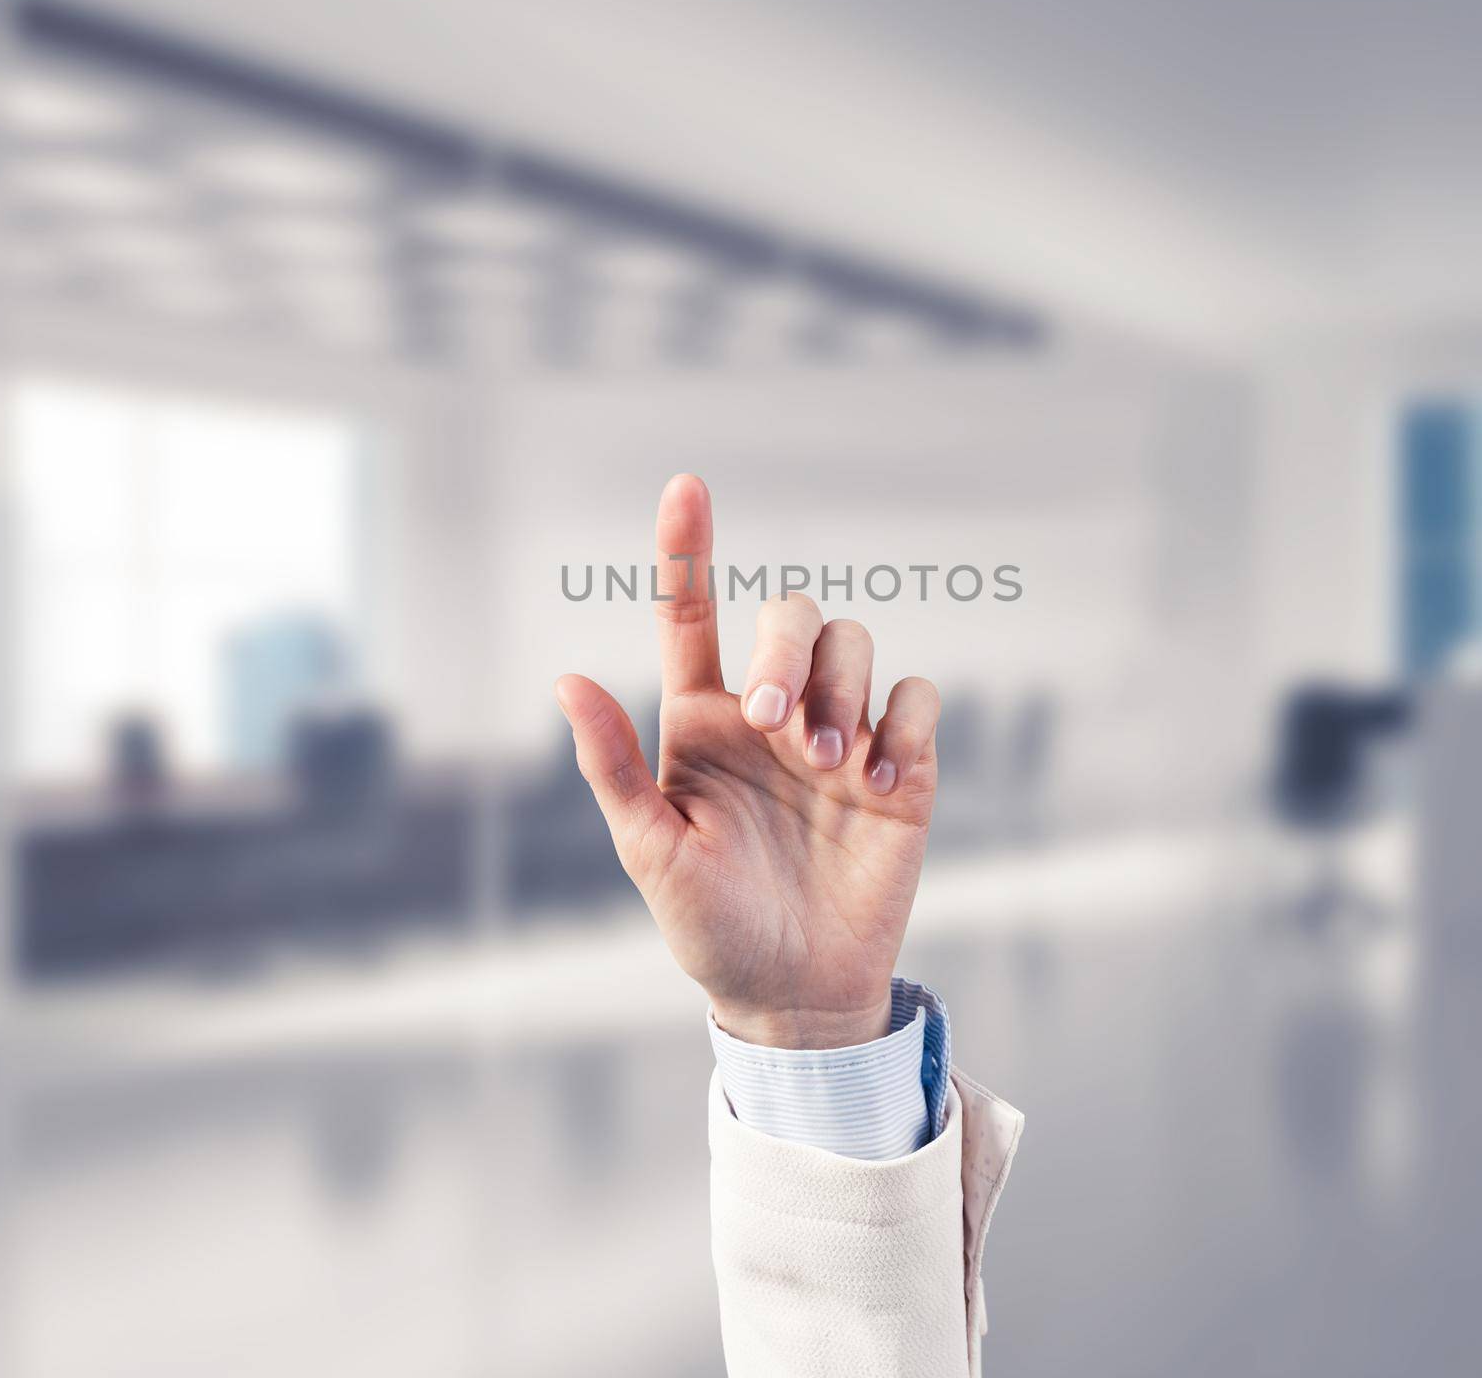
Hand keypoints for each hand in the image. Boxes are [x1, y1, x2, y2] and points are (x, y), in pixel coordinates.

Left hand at [555, 475, 941, 1048]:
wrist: (796, 995)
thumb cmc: (711, 926)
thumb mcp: (652, 854)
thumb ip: (614, 768)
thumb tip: (565, 680)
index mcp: (703, 722)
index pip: (692, 616)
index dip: (688, 550)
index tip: (686, 486)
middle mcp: (772, 713)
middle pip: (790, 615)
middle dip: (786, 649)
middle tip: (776, 727)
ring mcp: (840, 735)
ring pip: (855, 643)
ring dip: (842, 692)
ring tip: (831, 767)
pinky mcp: (903, 767)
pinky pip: (917, 698)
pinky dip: (905, 725)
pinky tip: (885, 784)